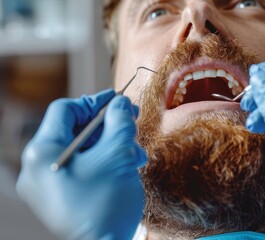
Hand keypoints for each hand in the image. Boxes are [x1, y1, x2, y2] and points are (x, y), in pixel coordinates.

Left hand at [16, 90, 145, 239]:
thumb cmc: (107, 203)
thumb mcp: (118, 154)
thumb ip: (119, 122)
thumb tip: (121, 103)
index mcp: (42, 152)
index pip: (66, 111)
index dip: (94, 102)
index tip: (118, 101)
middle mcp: (36, 168)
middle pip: (74, 131)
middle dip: (108, 127)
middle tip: (131, 122)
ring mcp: (45, 186)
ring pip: (80, 151)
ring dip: (111, 147)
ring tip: (135, 155)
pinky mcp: (58, 199)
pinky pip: (80, 170)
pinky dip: (102, 164)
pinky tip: (126, 168)